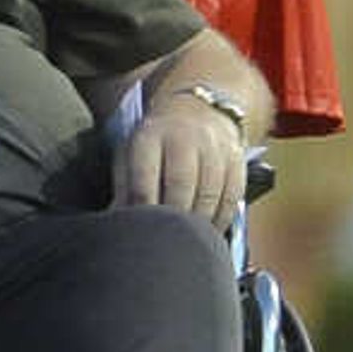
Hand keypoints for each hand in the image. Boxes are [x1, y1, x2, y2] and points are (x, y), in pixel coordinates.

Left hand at [117, 95, 248, 230]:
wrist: (197, 108)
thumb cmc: (156, 140)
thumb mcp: (131, 153)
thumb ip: (123, 187)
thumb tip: (115, 221)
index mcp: (151, 137)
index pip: (146, 176)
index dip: (143, 207)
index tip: (141, 231)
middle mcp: (185, 139)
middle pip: (181, 185)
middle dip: (173, 219)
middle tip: (166, 244)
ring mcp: (215, 149)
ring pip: (210, 194)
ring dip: (199, 224)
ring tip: (188, 243)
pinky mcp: (238, 160)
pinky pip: (232, 197)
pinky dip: (221, 219)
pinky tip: (211, 233)